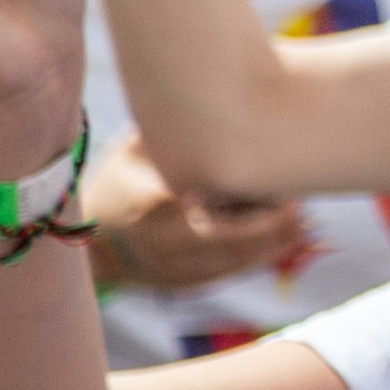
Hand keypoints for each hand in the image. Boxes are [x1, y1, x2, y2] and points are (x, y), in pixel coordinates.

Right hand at [81, 143, 310, 293]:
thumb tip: (227, 105)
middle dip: (273, 232)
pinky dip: (256, 262)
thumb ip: (178, 136)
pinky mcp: (176, 284)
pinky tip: (284, 245)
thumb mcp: (139, 148)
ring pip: (231, 265)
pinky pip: (223, 276)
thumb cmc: (118, 180)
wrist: (83, 236)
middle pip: (230, 244)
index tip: (291, 197)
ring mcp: (167, 269)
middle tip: (306, 212)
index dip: (258, 213)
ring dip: (273, 249)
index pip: (216, 214)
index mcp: (154, 206)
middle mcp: (160, 243)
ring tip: (306, 227)